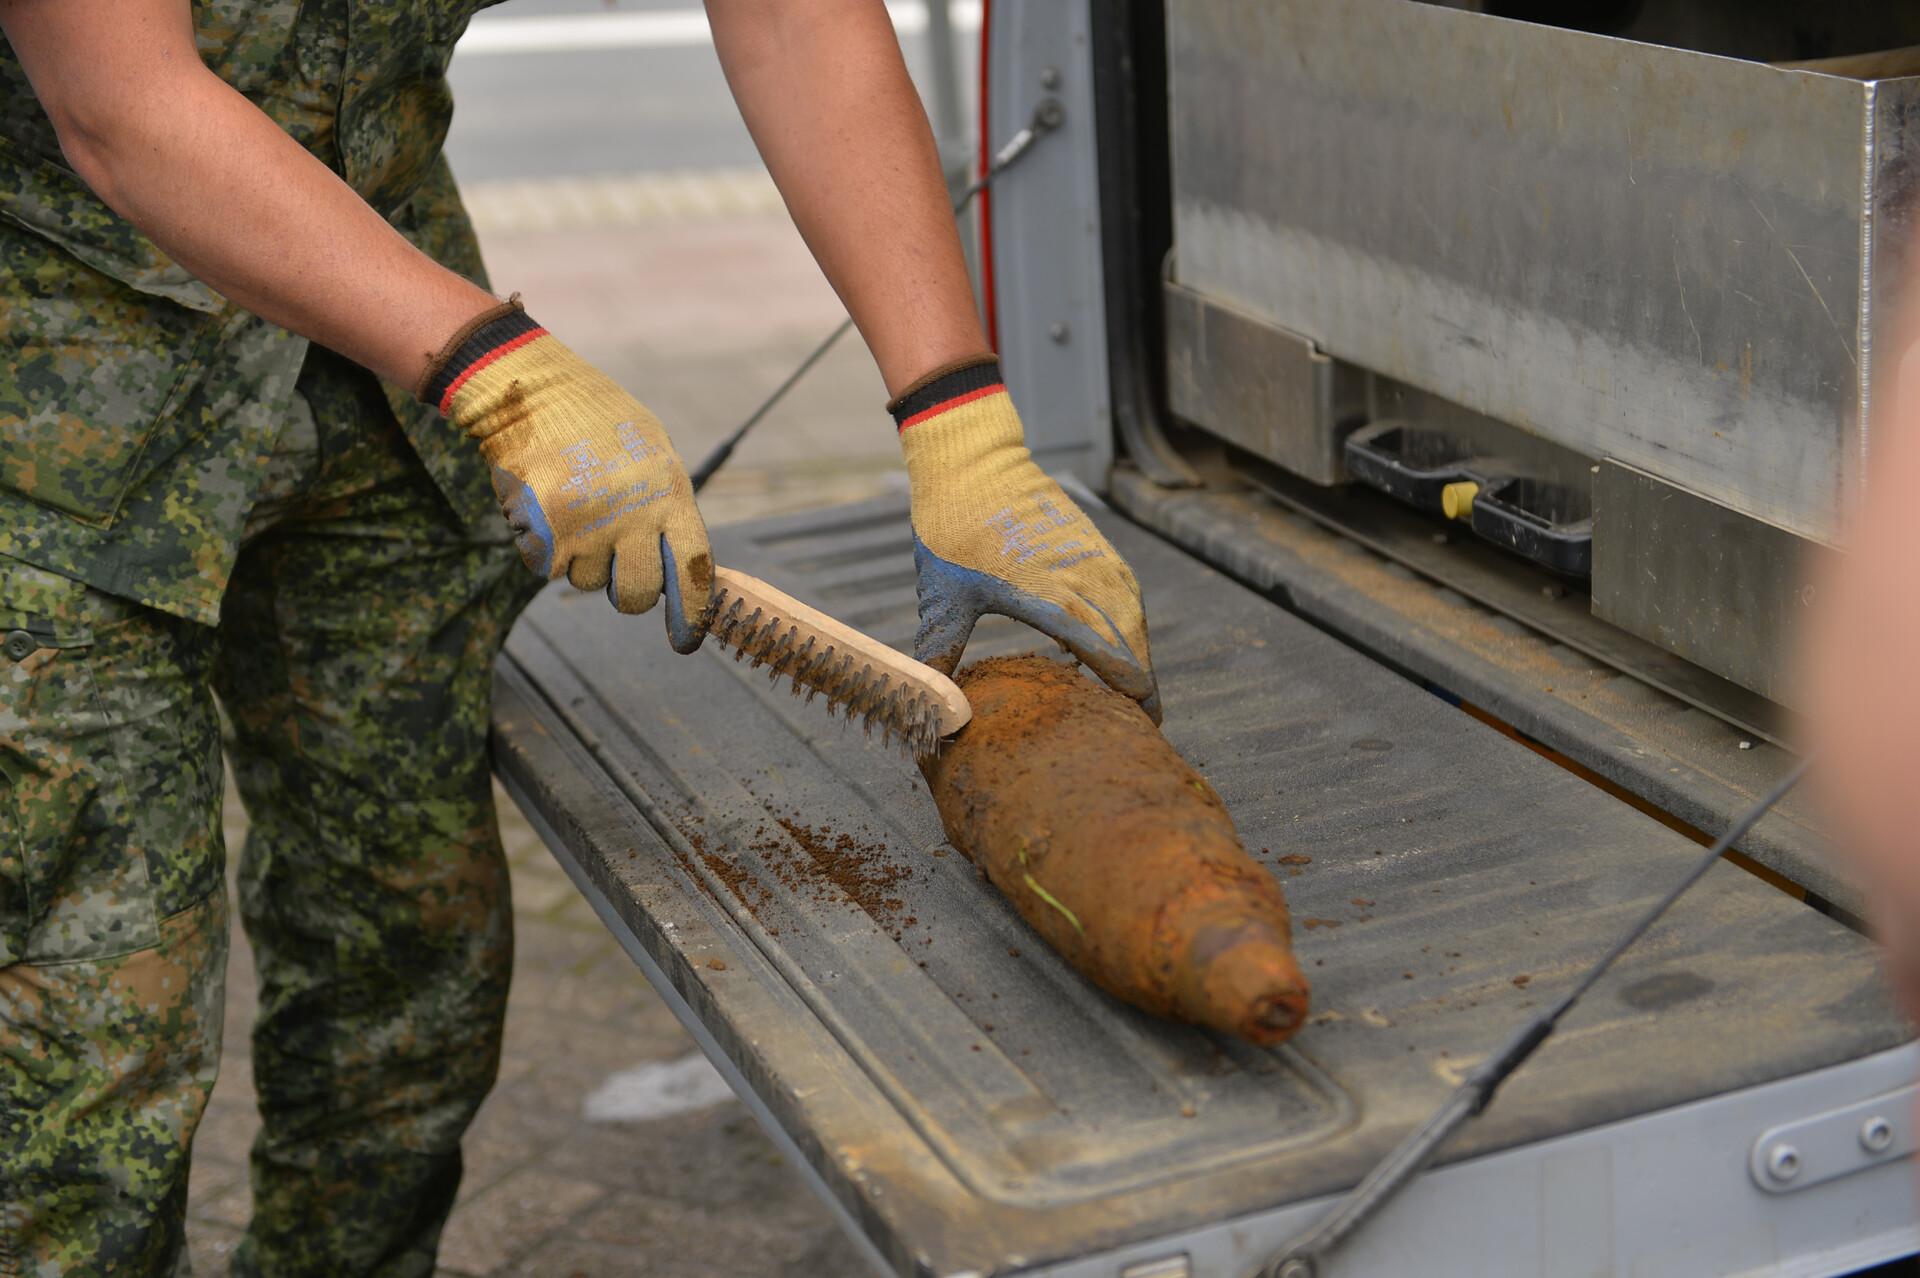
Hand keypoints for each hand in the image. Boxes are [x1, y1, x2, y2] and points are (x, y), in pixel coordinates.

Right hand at [422, 300, 712, 649]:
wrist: (529, 390)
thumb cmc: (595, 421)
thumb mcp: (652, 451)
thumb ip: (667, 506)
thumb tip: (681, 570)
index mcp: (670, 492)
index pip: (693, 568)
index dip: (691, 610)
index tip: (686, 640)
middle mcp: (634, 515)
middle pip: (638, 594)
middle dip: (629, 596)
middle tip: (620, 580)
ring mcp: (588, 526)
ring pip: (587, 582)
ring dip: (580, 559)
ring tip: (574, 508)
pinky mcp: (544, 532)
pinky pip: (547, 568)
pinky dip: (543, 548)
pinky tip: (546, 508)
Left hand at [893, 358, 1159, 720]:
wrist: (972, 459)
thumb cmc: (952, 526)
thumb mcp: (941, 594)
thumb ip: (941, 647)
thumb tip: (929, 697)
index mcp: (1047, 593)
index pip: (1103, 648)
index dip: (1127, 684)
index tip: (1142, 715)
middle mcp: (1080, 573)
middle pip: (1128, 634)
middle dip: (1141, 676)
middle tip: (1147, 716)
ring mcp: (1091, 554)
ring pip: (1131, 608)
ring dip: (1139, 646)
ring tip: (1139, 683)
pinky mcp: (1092, 540)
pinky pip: (1123, 585)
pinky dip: (1130, 616)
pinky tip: (1120, 634)